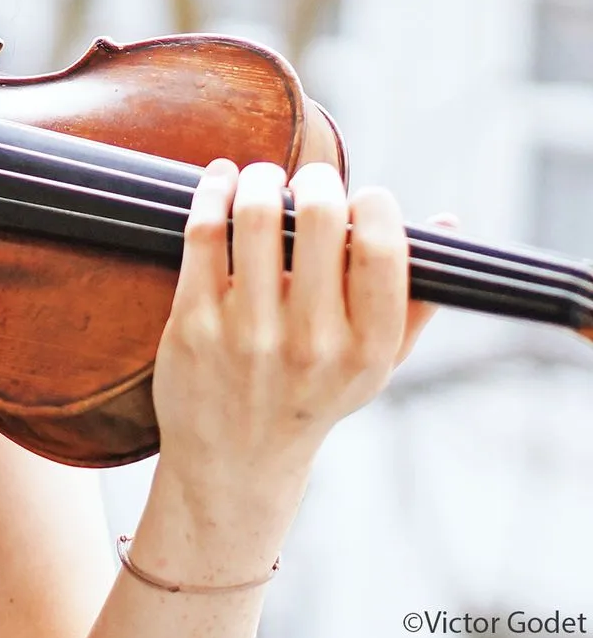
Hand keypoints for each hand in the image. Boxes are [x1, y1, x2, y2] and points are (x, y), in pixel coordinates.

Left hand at [151, 159, 440, 508]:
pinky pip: (202, 233)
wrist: (235, 460)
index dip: (374, 204)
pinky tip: (221, 179)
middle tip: (308, 178)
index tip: (361, 197)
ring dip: (259, 178)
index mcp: (367, 349)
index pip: (383, 249)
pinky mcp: (193, 322)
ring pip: (254, 216)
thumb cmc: (312, 397)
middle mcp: (311, 342)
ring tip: (262, 177)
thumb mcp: (377, 367)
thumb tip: (444, 223)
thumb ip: (414, 298)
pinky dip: (212, 192)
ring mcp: (247, 332)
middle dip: (316, 180)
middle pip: (319, 219)